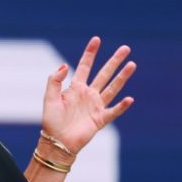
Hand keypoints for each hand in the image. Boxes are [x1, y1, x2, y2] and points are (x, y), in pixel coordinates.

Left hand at [42, 36, 136, 152]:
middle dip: (114, 61)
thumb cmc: (51, 121)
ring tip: (132, 64)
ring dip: (122, 77)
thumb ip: (55, 80)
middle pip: (104, 74)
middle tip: (126, 48)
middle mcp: (88, 95)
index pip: (85, 66)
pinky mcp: (100, 119)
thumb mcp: (49, 97)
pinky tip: (129, 98)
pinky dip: (121, 106)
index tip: (96, 39)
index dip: (90, 53)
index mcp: (75, 88)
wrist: (57, 141)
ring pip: (112, 88)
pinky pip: (113, 111)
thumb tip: (65, 65)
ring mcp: (96, 106)